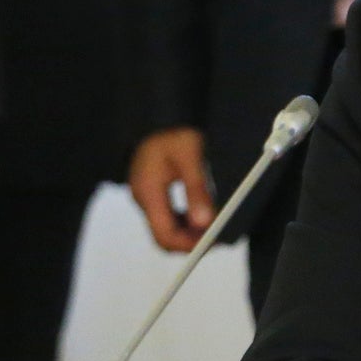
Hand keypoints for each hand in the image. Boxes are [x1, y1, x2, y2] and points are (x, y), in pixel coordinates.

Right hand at [128, 127, 214, 252]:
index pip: (165, 235)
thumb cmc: (172, 131)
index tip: (214, 241)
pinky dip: (183, 221)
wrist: (158, 115)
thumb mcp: (190, 157)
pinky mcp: (150, 192)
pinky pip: (165, 216)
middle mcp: (142, 198)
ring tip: (213, 226)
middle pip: (163, 237)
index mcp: (148, 192)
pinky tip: (199, 214)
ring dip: (188, 233)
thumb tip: (205, 223)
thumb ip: (197, 191)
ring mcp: (145, 196)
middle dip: (190, 242)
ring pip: (165, 229)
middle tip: (218, 236)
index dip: (189, 245)